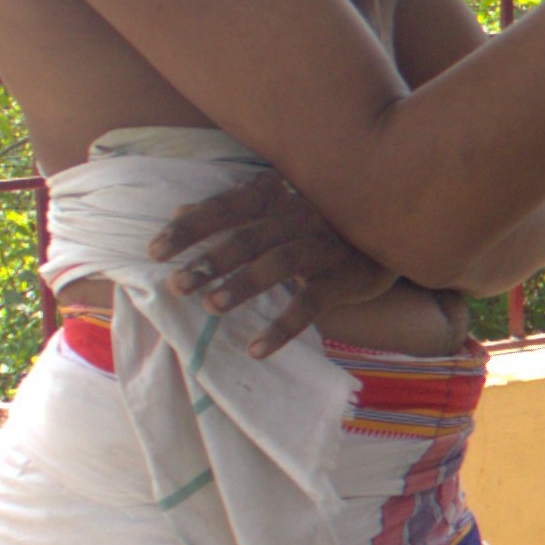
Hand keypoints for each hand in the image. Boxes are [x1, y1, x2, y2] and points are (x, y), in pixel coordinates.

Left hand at [148, 173, 396, 357]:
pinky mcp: (343, 277)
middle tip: (177, 285)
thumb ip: (231, 210)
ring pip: (280, 263)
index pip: (226, 206)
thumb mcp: (277, 207)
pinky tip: (256, 349)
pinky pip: (310, 303)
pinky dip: (283, 326)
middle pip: (250, 236)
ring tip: (211, 306)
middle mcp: (301, 214)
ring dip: (244, 285)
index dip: (190, 228)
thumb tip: (178, 210)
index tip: (154, 251)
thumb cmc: (319, 220)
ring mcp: (324, 244)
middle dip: (211, 261)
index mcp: (278, 194)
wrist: (390, 231)